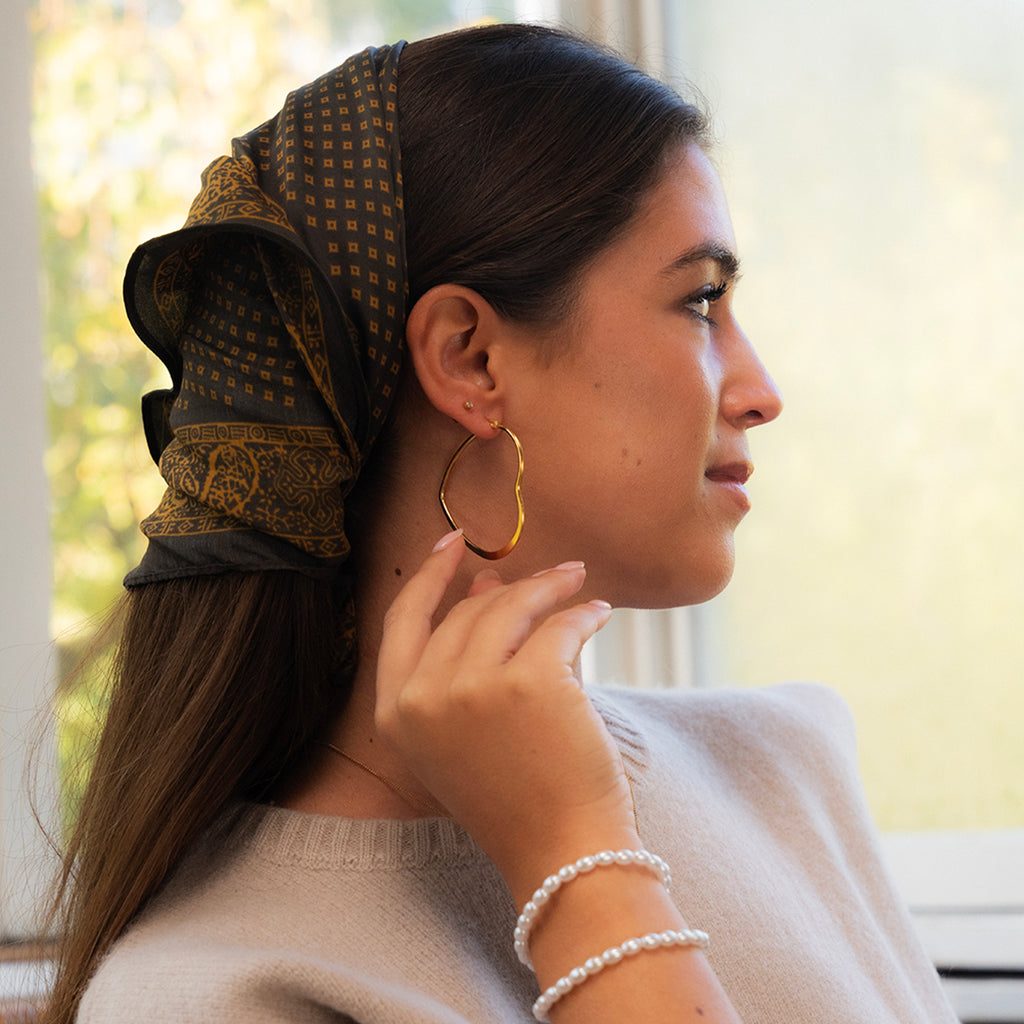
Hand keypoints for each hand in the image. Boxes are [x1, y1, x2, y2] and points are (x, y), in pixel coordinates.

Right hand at [374, 530, 638, 898]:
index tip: (452, 542)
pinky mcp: (530, 681)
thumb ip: (461, 662)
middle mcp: (424, 697)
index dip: (426, 576)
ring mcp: (473, 688)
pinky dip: (582, 613)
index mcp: (395, 713)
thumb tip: (484, 584)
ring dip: (548, 587)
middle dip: (508, 587)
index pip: (402, 621)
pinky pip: (559, 625)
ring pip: (510, 608)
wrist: (561, 853)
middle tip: (545, 575)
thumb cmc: (517, 796)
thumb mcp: (463, 734)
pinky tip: (597, 613)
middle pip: (464, 613)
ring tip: (575, 580)